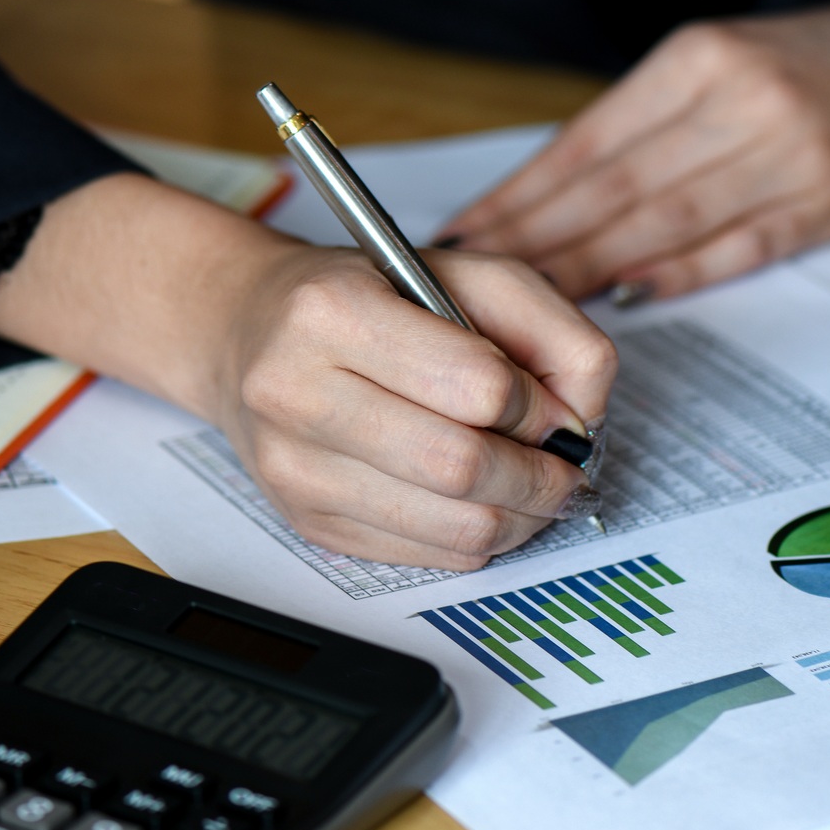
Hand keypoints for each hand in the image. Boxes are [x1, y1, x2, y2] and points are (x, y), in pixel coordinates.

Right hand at [0, 176, 616, 569]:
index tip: (556, 408)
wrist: (247, 330)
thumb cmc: (366, 296)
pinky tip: (483, 502)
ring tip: (536, 488)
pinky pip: (425, 556)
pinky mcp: (305, 521)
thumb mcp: (466, 273)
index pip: (475, 386)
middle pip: (461, 467)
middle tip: (565, 467)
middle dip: (540, 477)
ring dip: (520, 517)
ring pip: (450, 527)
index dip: (540, 406)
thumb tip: (581, 419)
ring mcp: (293, 466)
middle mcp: (296, 390)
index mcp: (332, 310)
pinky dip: (477, 538)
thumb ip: (547, 325)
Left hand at [439, 1, 829, 300]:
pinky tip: (621, 300)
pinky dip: (673, 278)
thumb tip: (542, 192)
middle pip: (617, 188)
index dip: (520, 194)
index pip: (588, 140)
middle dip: (536, 240)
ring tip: (526, 301)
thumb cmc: (808, 66)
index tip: (463, 231)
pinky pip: (734, 251)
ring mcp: (789, 156)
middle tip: (473, 281)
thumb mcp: (721, 60)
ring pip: (665, 225)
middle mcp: (743, 101)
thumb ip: (643, 119)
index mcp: (702, 56)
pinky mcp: (826, 205)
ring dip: (588, 268)